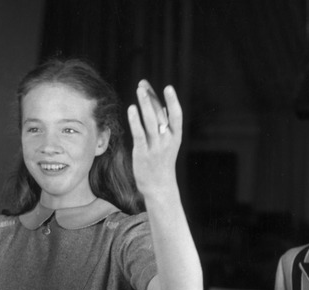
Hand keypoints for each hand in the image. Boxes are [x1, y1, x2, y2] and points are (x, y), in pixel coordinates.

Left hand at [127, 80, 182, 199]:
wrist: (159, 186)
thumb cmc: (162, 162)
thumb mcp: (168, 143)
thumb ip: (165, 125)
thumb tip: (161, 105)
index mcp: (176, 136)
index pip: (176, 115)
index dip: (173, 101)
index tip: (167, 87)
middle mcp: (167, 140)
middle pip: (160, 114)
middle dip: (151, 98)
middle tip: (142, 84)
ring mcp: (155, 147)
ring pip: (150, 121)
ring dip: (145, 104)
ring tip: (139, 90)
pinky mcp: (142, 153)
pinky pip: (139, 134)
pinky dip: (135, 121)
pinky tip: (131, 109)